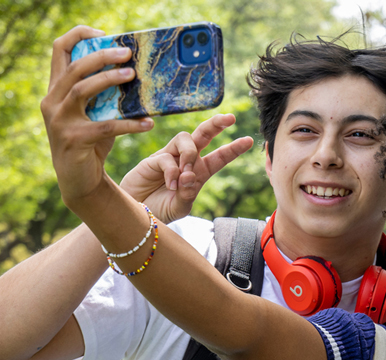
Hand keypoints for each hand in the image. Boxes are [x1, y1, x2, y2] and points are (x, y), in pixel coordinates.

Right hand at [41, 25, 154, 204]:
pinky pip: (105, 126)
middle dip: (101, 57)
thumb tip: (135, 73)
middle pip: (73, 68)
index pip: (59, 51)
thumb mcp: (94, 113)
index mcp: (55, 90)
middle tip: (127, 53)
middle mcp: (51, 102)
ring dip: (108, 79)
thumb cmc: (90, 143)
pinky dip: (129, 124)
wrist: (79, 181)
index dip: (78, 36)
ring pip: (81, 90)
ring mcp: (59, 121)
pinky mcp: (73, 140)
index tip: (103, 34)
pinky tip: (148, 123)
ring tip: (132, 75)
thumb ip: (105, 94)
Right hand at [121, 114, 254, 222]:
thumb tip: (190, 175)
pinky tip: (172, 184)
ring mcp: (170, 157)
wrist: (136, 215)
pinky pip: (167, 157)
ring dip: (190, 155)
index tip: (249, 140)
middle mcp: (186, 160)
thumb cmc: (160, 210)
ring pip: (186, 139)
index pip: (219, 157)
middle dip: (216, 124)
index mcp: (200, 172)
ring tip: (186, 174)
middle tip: (230, 118)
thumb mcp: (180, 207)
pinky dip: (173, 171)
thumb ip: (188, 194)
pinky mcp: (153, 159)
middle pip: (203, 135)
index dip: (233, 149)